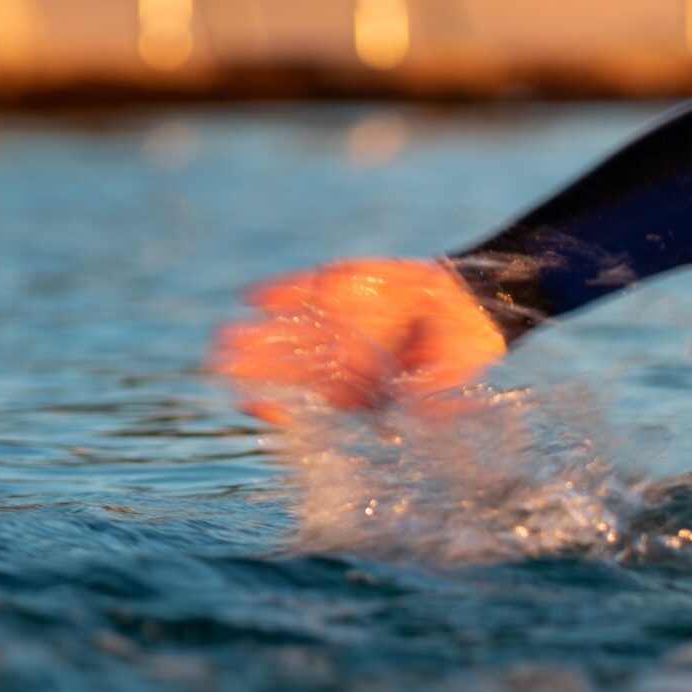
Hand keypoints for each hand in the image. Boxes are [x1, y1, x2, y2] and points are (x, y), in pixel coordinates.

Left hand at [212, 258, 508, 425]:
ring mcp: (337, 322)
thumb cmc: (462, 348)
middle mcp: (343, 357)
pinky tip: (250, 297)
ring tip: (224, 340)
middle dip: (257, 368)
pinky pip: (303, 291)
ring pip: (291, 331)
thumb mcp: (455, 371)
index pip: (316, 399)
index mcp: (364, 387)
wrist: (469, 302)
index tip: (255, 404)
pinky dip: (279, 293)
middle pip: (292, 366)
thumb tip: (416, 404)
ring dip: (259, 336)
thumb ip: (434, 386)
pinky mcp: (338, 287)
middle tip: (222, 369)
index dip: (284, 404)